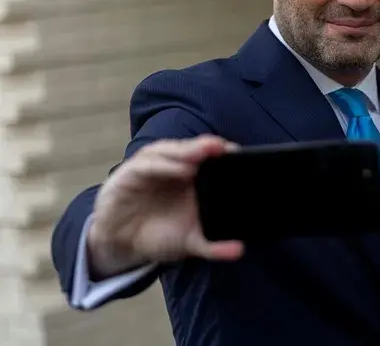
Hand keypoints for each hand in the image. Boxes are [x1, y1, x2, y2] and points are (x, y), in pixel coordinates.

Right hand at [87, 135, 243, 279]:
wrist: (121, 244)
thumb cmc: (159, 233)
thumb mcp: (188, 241)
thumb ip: (212, 246)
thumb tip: (239, 250)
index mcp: (192, 178)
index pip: (210, 159)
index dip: (224, 154)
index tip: (240, 154)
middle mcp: (174, 167)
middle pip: (193, 150)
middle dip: (208, 147)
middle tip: (223, 147)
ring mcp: (152, 167)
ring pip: (171, 151)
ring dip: (188, 151)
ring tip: (206, 151)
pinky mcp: (131, 173)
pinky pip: (147, 165)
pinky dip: (164, 165)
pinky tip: (180, 169)